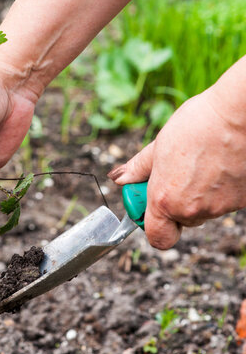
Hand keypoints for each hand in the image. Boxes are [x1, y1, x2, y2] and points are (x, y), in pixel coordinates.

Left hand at [109, 85, 245, 248]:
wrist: (238, 116)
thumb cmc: (197, 125)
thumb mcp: (158, 146)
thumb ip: (138, 169)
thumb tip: (119, 178)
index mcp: (164, 200)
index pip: (157, 237)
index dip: (152, 225)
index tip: (151, 206)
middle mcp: (191, 211)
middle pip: (180, 220)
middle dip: (176, 202)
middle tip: (179, 174)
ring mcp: (218, 209)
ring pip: (203, 210)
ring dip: (199, 195)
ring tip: (202, 163)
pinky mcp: (240, 202)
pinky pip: (224, 202)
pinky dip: (220, 189)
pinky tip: (220, 165)